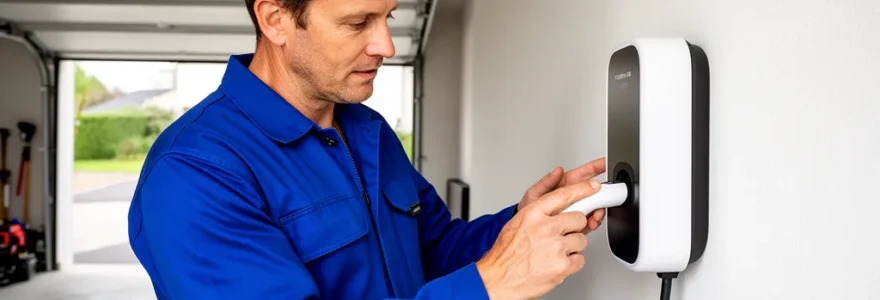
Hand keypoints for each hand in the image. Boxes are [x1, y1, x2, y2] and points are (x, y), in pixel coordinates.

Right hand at [477, 180, 601, 299]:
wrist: (498, 280)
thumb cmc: (505, 255)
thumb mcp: (517, 224)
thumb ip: (539, 214)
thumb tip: (560, 208)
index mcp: (533, 214)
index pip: (564, 195)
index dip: (582, 189)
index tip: (592, 186)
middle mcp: (545, 228)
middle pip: (578, 218)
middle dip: (574, 226)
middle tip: (562, 235)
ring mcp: (555, 247)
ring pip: (581, 240)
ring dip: (572, 247)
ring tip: (554, 253)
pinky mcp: (562, 266)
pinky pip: (580, 260)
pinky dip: (571, 264)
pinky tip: (556, 264)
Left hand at [518, 157, 606, 233]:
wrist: (526, 232)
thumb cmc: (529, 210)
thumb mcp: (534, 194)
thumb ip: (546, 182)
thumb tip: (558, 170)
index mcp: (564, 186)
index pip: (583, 174)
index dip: (595, 167)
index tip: (605, 163)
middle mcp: (572, 198)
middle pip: (592, 191)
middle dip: (602, 192)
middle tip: (606, 194)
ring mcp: (575, 211)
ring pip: (594, 206)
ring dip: (598, 209)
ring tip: (595, 213)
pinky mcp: (577, 224)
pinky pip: (589, 221)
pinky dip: (593, 221)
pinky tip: (591, 221)